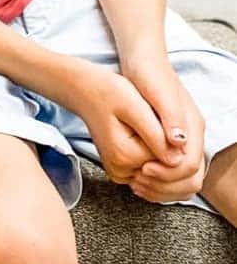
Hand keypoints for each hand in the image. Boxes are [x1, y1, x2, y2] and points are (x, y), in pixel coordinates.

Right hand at [73, 65, 171, 184]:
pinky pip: (149, 168)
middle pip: (163, 166)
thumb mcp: (135, 106)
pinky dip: (152, 153)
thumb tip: (178, 160)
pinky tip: (144, 133)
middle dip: (166, 144)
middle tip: (151, 118)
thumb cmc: (109, 91)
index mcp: (124, 156)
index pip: (168, 158)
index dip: (171, 137)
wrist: (85, 91)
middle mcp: (121, 171)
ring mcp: (120, 173)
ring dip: (160, 149)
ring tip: (146, 124)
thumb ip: (157, 134)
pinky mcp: (121, 169)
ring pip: (158, 168)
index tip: (157, 116)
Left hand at [124, 59, 205, 202]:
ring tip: (136, 182)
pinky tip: (138, 178)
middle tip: (138, 181)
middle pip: (191, 178)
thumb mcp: (159, 93)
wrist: (142, 61)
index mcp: (193, 126)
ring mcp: (181, 140)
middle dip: (166, 186)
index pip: (191, 165)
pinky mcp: (168, 142)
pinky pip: (171, 174)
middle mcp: (191, 137)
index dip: (168, 173)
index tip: (144, 169)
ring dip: (161, 188)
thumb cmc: (149, 74)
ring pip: (182, 180)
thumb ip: (171, 117)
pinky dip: (157, 182)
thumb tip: (179, 142)